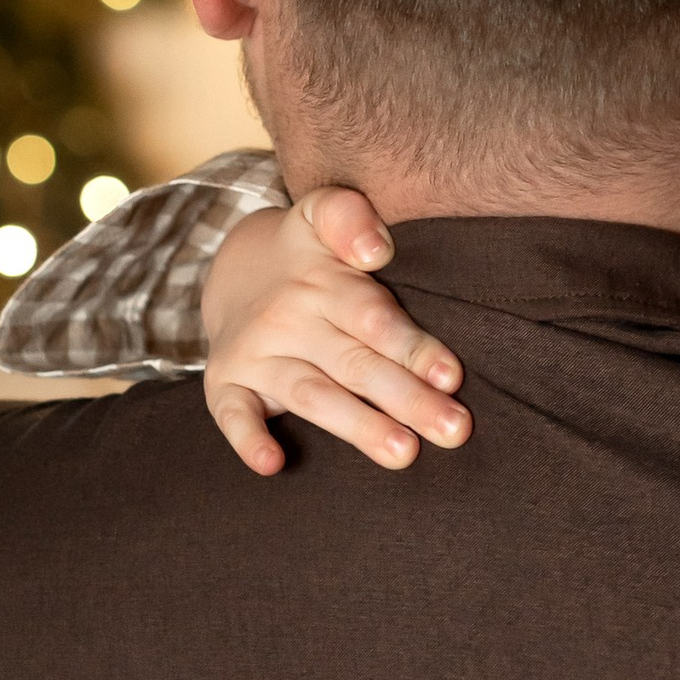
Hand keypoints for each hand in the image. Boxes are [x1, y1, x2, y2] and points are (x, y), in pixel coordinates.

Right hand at [201, 190, 471, 479]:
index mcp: (323, 283)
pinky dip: (249, 441)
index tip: (451, 376)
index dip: (412, 346)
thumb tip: (375, 249)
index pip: (373, 317)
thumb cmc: (307, 256)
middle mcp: (287, 320)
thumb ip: (349, 216)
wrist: (234, 270)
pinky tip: (274, 465)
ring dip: (357, 426)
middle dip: (407, 399)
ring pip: (311, 395)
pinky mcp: (225, 385)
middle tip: (454, 429)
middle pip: (355, 364)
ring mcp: (255, 355)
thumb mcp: (322, 214)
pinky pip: (233, 416)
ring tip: (403, 454)